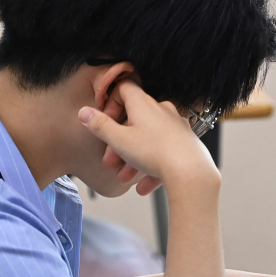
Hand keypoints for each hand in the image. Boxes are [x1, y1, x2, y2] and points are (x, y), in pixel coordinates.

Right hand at [78, 80, 218, 195]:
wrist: (191, 174)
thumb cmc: (156, 154)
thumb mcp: (119, 140)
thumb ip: (99, 125)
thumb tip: (84, 112)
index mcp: (144, 104)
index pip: (124, 89)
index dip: (111, 103)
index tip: (105, 121)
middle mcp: (163, 111)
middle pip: (135, 121)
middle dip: (120, 142)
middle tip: (110, 160)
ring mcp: (177, 127)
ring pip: (149, 141)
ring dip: (134, 159)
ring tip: (125, 178)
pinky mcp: (187, 144)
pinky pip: (166, 154)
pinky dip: (153, 169)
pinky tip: (144, 187)